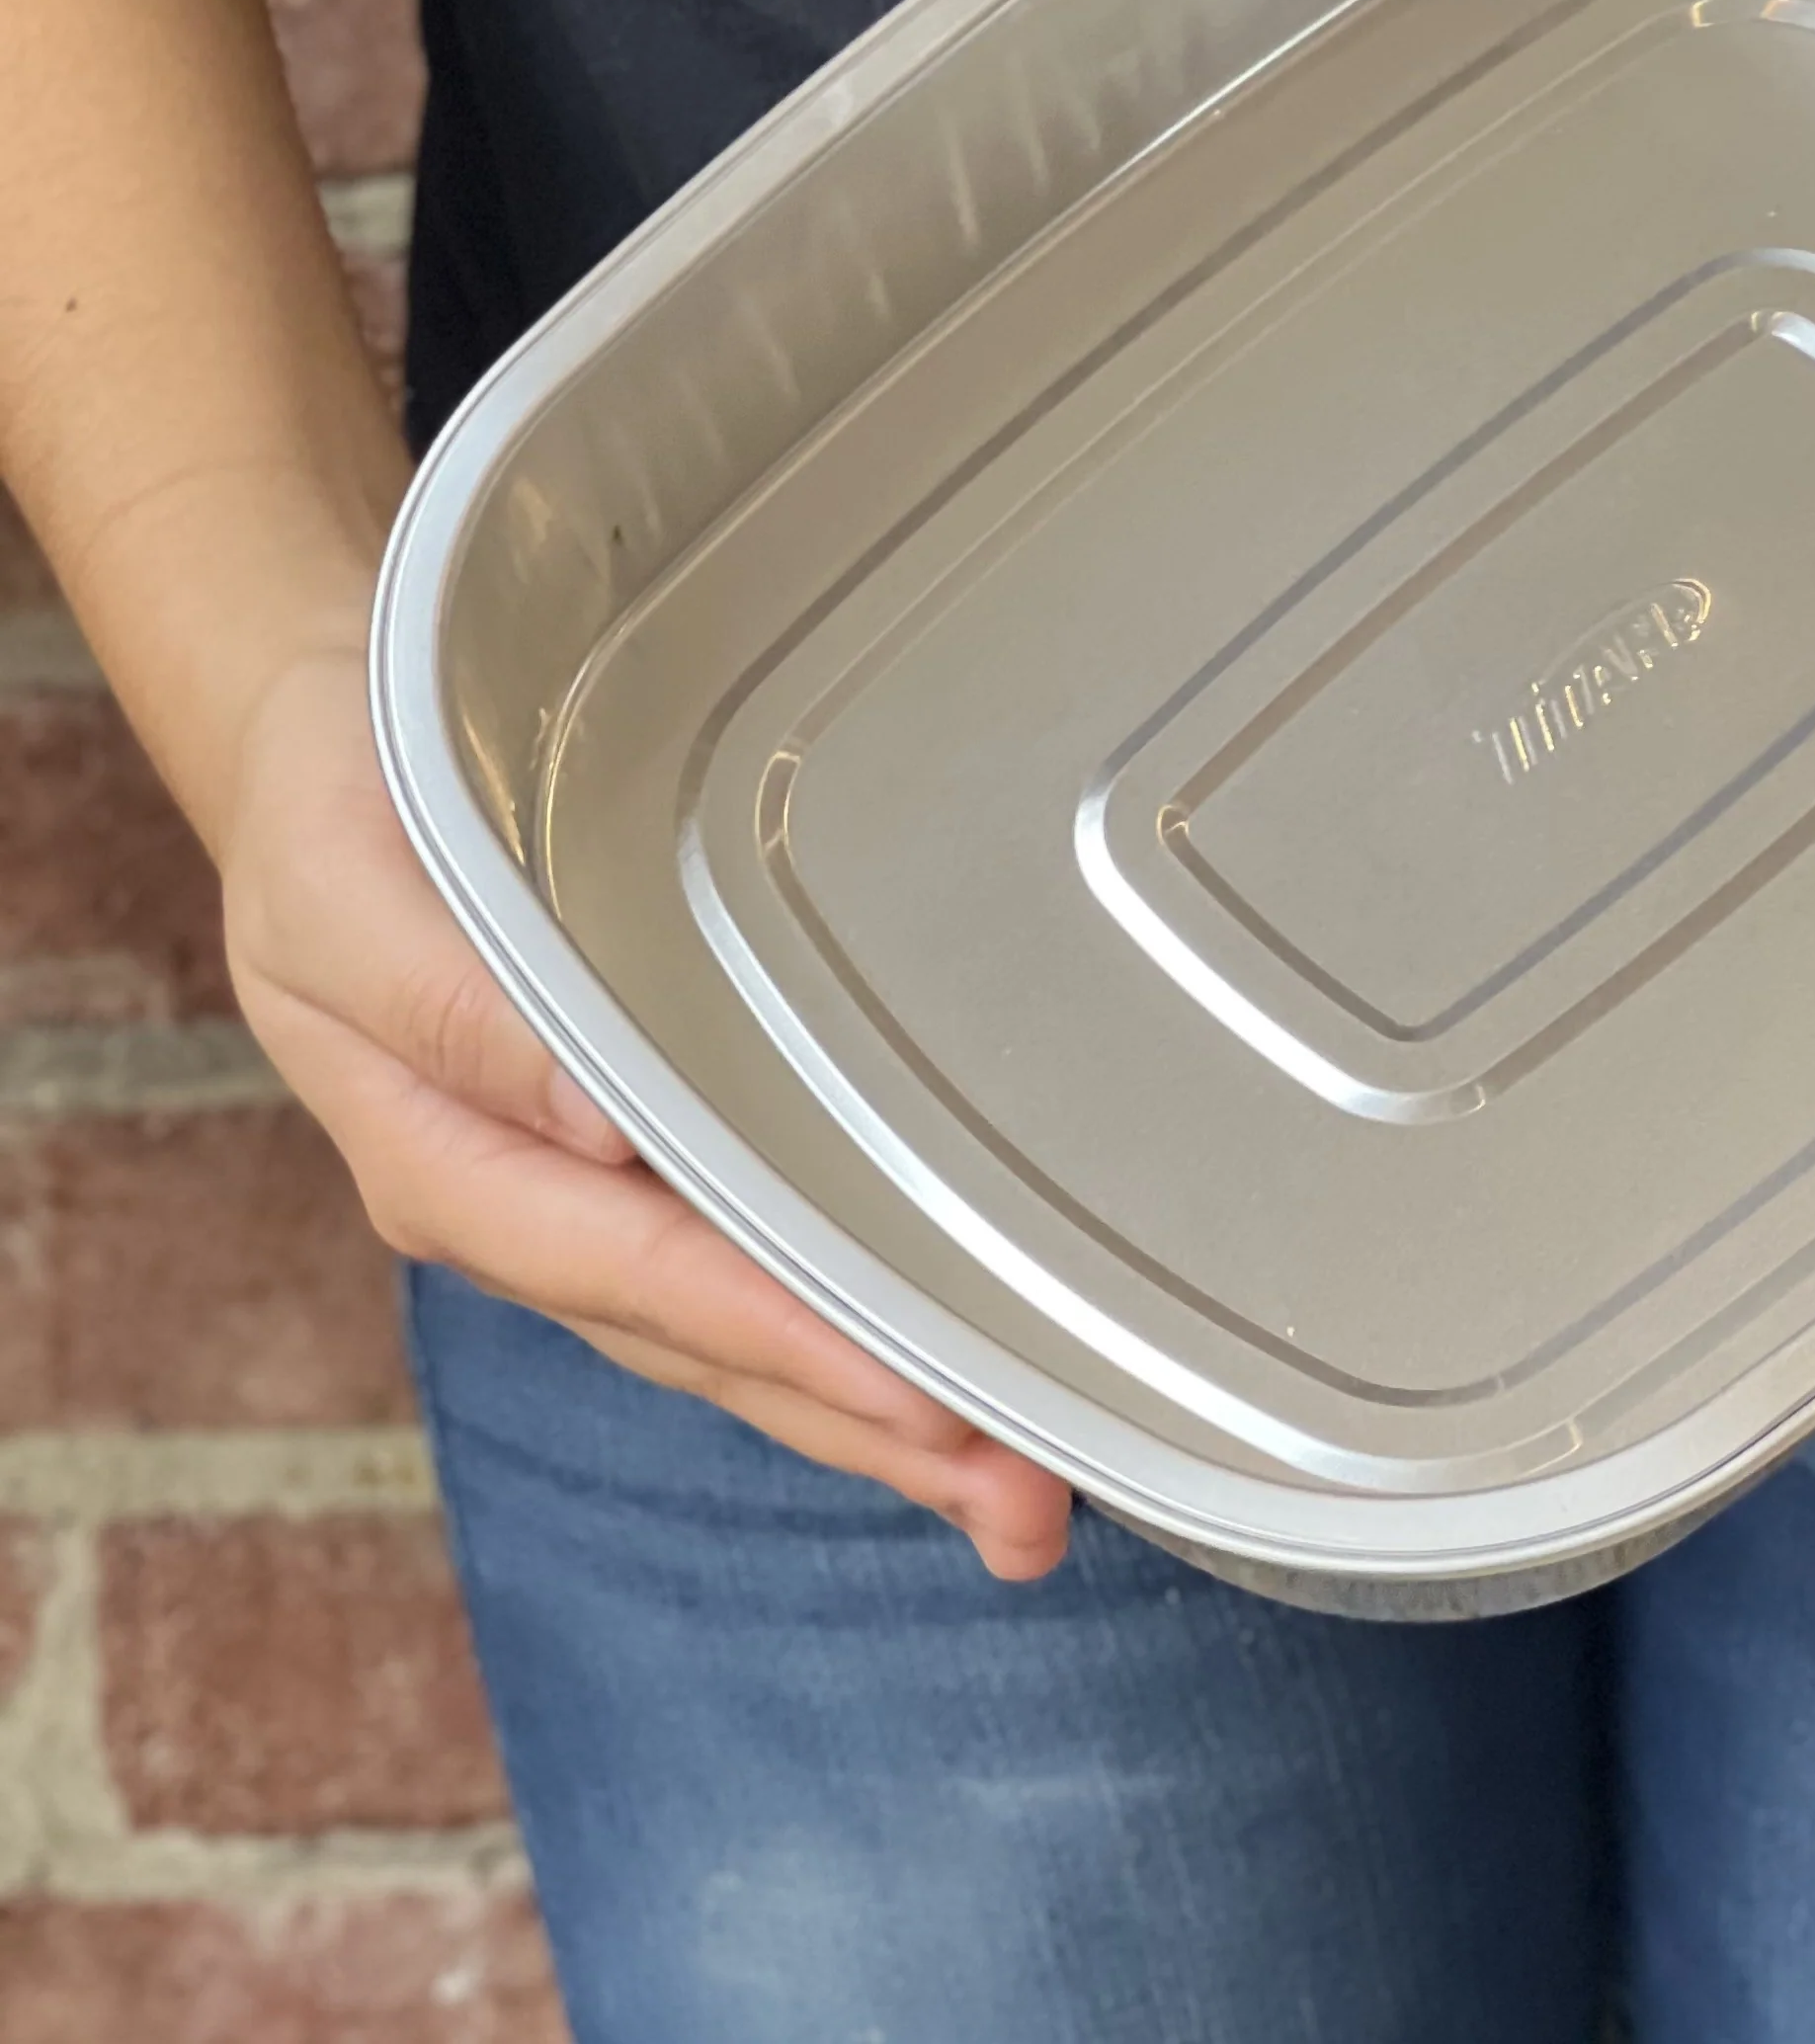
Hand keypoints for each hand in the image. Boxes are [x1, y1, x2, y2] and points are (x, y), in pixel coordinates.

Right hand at [222, 639, 1071, 1577]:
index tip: (916, 1401)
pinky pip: (744, 1275)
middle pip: (715, 1347)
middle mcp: (530, 1210)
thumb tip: (598, 1132)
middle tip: (1029, 1508)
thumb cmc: (344, 812)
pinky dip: (841, 1341)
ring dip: (878, 1421)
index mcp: (454, 1162)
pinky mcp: (635, 1167)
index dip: (787, 1343)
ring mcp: (583, 1203)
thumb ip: (458, 1011)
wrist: (326, 767)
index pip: (648, 1273)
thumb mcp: (350, 893)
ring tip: (1020, 1493)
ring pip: (741, 1339)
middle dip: (870, 1433)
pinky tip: (934, 1385)